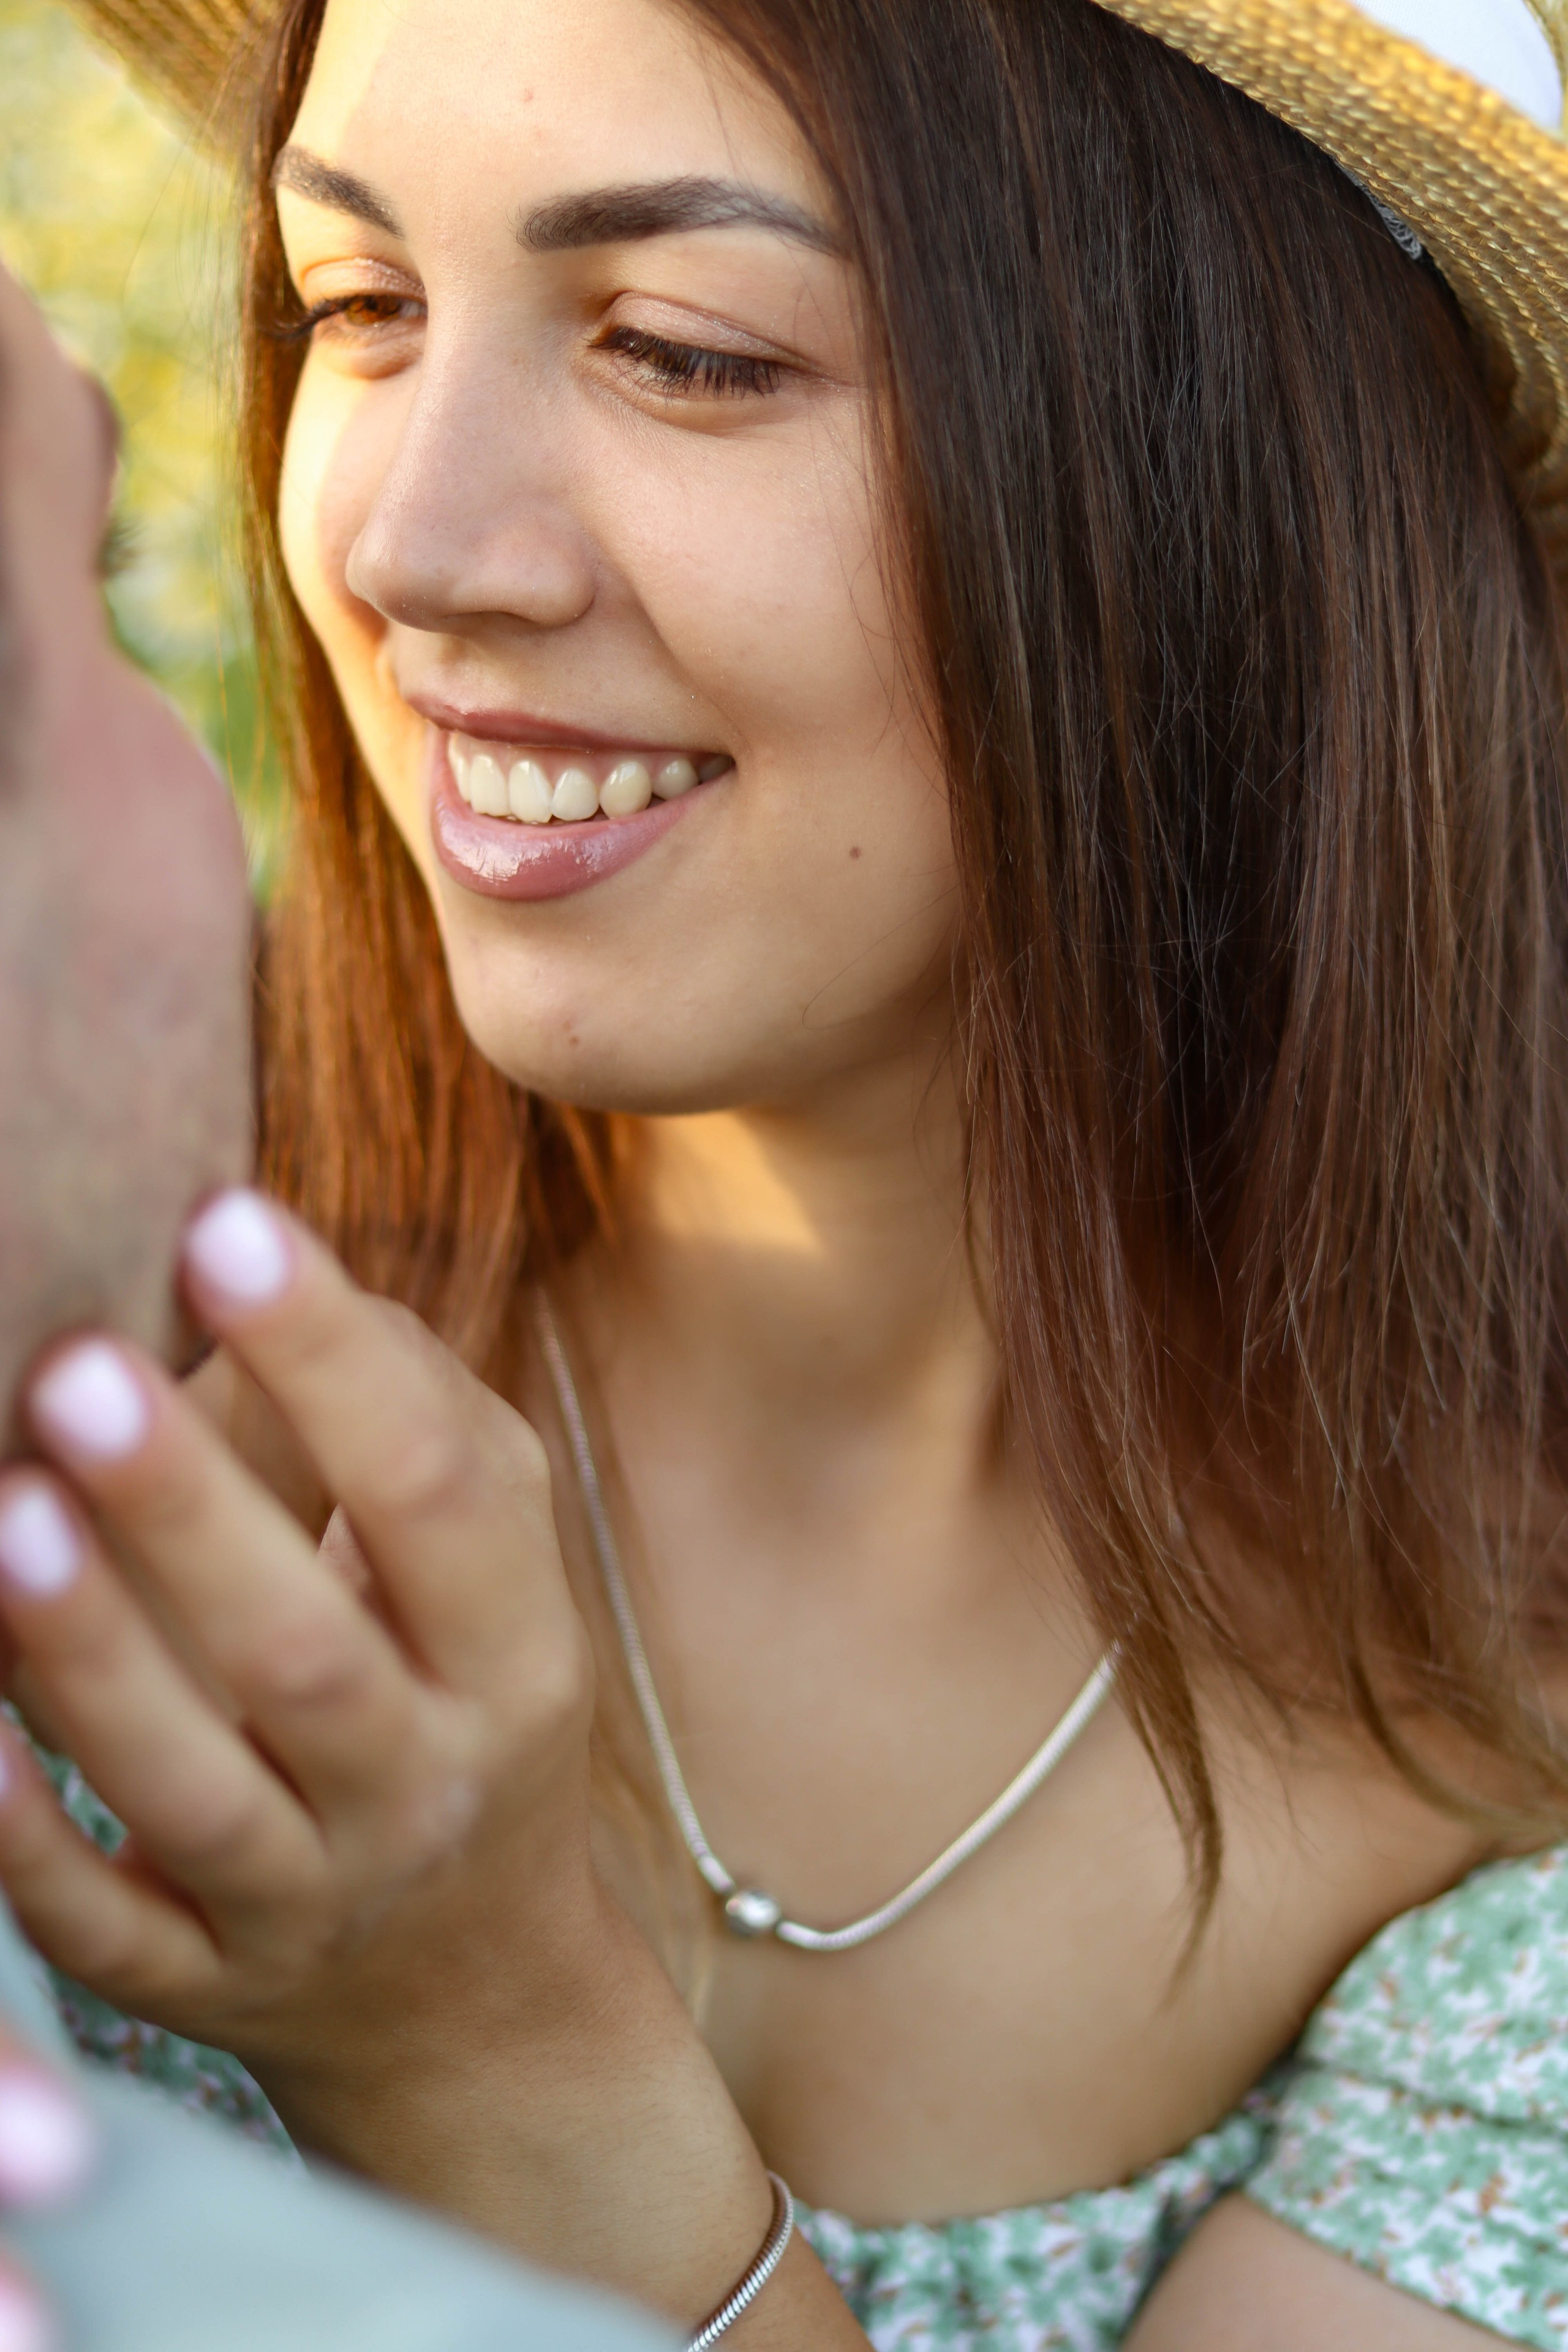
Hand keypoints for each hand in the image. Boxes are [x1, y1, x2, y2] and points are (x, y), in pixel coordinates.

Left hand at [0, 1192, 864, 2340]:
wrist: (479, 1995)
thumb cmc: (469, 1712)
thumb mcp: (498, 1580)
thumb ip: (422, 1423)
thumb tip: (280, 1271)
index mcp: (514, 1656)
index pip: (440, 1493)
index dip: (336, 1359)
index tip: (225, 1224)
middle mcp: (424, 1784)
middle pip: (308, 1653)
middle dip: (191, 1511)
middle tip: (77, 1370)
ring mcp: (312, 1900)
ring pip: (199, 1791)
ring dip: (95, 1658)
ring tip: (6, 1514)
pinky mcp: (208, 1987)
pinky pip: (107, 1933)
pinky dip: (30, 1847)